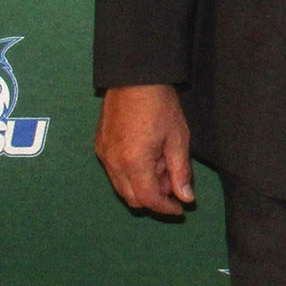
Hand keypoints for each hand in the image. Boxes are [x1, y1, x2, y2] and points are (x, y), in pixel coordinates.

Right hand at [95, 84, 195, 216]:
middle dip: (155, 196)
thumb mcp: (178, 138)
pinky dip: (132, 172)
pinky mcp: (100, 145)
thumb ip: (180, 171)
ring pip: (122, 186)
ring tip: (163, 162)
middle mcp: (112, 162)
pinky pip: (115, 171)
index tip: (181, 208)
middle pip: (132, 197)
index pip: (148, 199)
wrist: (134, 77)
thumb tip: (186, 197)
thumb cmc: (159, 105)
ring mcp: (103, 154)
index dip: (166, 208)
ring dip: (143, 184)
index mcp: (133, 162)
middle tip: (174, 181)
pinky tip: (149, 154)